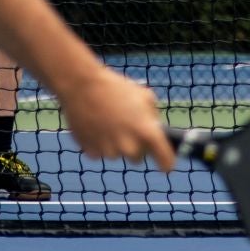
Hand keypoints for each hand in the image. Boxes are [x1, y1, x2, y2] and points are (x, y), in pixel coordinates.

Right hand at [61, 70, 175, 170]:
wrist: (83, 86)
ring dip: (116, 144)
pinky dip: (99, 143)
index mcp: (148, 133)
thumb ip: (153, 118)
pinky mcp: (91, 152)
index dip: (166, 162)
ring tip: (108, 122)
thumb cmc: (116, 88)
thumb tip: (155, 130)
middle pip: (138, 157)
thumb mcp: (145, 97)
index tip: (165, 164)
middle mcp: (130, 147)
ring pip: (117, 154)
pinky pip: (100, 153)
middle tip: (128, 128)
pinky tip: (96, 126)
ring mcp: (109, 151)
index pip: (166, 161)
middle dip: (136, 146)